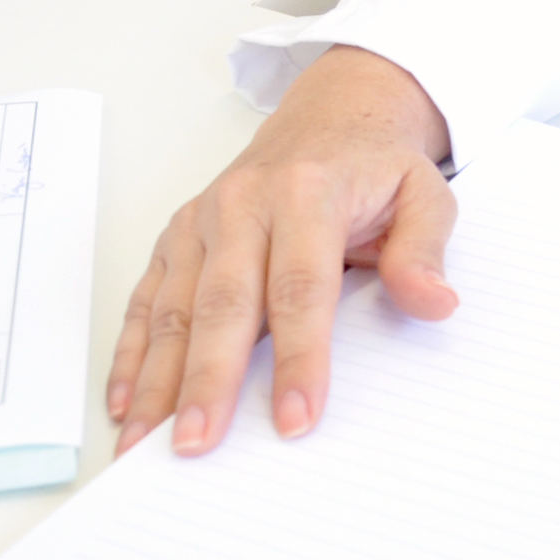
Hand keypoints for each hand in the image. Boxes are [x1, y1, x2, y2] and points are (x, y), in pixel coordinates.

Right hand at [107, 45, 456, 456]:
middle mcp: (243, 204)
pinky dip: (131, 354)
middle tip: (197, 443)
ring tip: (145, 444)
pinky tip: (125, 402)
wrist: (332, 115)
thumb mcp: (425, 192)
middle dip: (209, 379)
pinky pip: (147, 300)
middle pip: (223, 304)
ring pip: (175, 309)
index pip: (301, 288)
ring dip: (157, 381)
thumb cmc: (375, 166)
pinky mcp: (176, 238)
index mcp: (307, 193)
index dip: (299, 357)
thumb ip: (424, 249)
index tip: (295, 419)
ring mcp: (201, 221)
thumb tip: (434, 303)